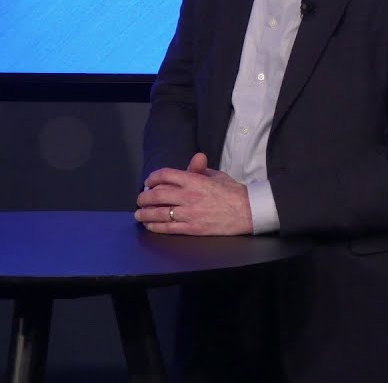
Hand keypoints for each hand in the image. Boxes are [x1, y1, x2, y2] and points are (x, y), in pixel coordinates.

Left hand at [134, 153, 252, 235]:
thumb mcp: (216, 175)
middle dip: (144, 197)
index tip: (149, 181)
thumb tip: (194, 159)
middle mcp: (188, 196)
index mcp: (194, 180)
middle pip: (157, 194)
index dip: (153, 178)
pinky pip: (168, 228)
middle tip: (140, 199)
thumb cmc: (233, 192)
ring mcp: (189, 213)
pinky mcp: (192, 228)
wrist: (248, 211)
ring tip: (139, 214)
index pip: (165, 175)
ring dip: (145, 213)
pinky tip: (150, 226)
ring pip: (159, 213)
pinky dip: (155, 227)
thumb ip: (200, 169)